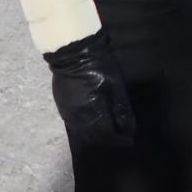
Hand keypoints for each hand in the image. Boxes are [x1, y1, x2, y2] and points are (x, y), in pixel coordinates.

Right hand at [44, 29, 135, 146]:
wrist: (73, 51)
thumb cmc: (98, 65)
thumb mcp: (115, 84)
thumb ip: (121, 108)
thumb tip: (129, 129)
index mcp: (93, 111)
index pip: (107, 134)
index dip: (119, 139)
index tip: (129, 141)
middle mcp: (78, 116)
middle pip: (94, 136)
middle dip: (107, 139)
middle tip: (119, 138)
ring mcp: (67, 111)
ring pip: (82, 132)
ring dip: (95, 135)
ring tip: (106, 134)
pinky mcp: (61, 105)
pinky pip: (73, 123)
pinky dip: (84, 128)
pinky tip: (91, 124)